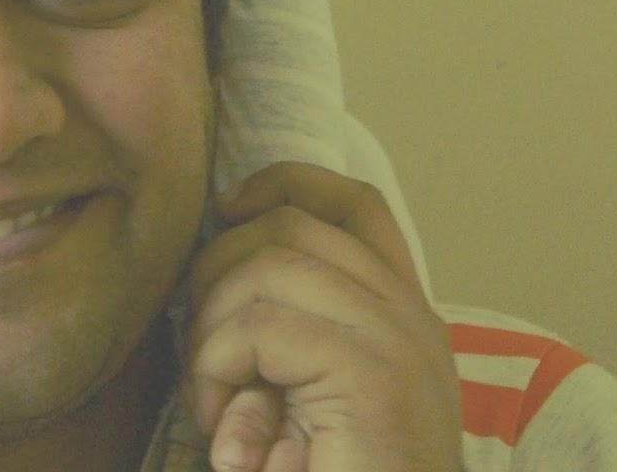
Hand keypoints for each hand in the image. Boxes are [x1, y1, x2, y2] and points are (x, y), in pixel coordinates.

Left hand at [186, 165, 461, 471]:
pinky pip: (260, 326)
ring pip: (266, 265)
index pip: (355, 204)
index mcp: (407, 316)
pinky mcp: (374, 376)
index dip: (286, 183)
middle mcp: (412, 317)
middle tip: (204, 356)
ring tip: (213, 405)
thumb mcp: (306, 402)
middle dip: (219, 270)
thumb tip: (213, 262)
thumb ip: (280, 336)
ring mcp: (400, 340)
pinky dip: (218, 368)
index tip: (226, 207)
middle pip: (291, 226)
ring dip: (213, 330)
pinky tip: (224, 433)